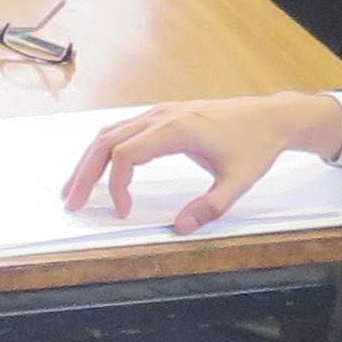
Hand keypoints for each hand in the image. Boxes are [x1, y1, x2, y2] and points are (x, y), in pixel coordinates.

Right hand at [62, 92, 341, 234]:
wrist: (270, 117)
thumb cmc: (255, 147)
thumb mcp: (238, 183)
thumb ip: (210, 207)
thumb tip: (179, 228)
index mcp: (176, 130)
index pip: (126, 155)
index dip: (116, 186)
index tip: (122, 212)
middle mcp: (160, 117)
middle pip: (106, 142)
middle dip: (85, 173)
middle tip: (71, 202)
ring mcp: (159, 113)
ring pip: (109, 133)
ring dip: (89, 161)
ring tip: (74, 188)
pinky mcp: (161, 116)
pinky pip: (122, 130)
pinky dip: (104, 151)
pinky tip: (98, 169)